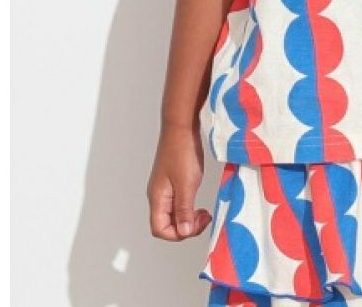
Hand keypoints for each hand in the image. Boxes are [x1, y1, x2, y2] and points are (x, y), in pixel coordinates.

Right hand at [147, 123, 212, 240]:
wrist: (182, 126)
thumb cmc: (182, 151)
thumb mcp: (186, 183)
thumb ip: (184, 209)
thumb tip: (183, 232)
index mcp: (157, 198)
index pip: (160, 229)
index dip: (178, 234)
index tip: (196, 224)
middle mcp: (158, 195)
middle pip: (167, 224)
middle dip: (186, 227)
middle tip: (204, 217)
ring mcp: (165, 187)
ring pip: (173, 213)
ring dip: (188, 217)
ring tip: (203, 212)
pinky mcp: (173, 180)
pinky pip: (178, 201)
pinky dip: (189, 206)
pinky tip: (198, 200)